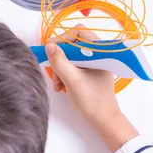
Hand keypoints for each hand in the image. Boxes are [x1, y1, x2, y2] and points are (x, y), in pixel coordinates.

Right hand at [46, 25, 138, 151]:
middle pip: (72, 44)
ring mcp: (93, 63)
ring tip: (57, 85)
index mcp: (100, 51)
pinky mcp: (89, 72)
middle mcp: (97, 54)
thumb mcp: (72, 80)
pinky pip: (73, 65)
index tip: (50, 50)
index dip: (63, 38)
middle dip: (60, 58)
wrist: (104, 121)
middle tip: (53, 71)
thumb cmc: (92, 101)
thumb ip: (60, 62)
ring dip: (60, 68)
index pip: (79, 32)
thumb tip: (49, 46)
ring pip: (70, 56)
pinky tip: (61, 87)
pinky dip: (64, 73)